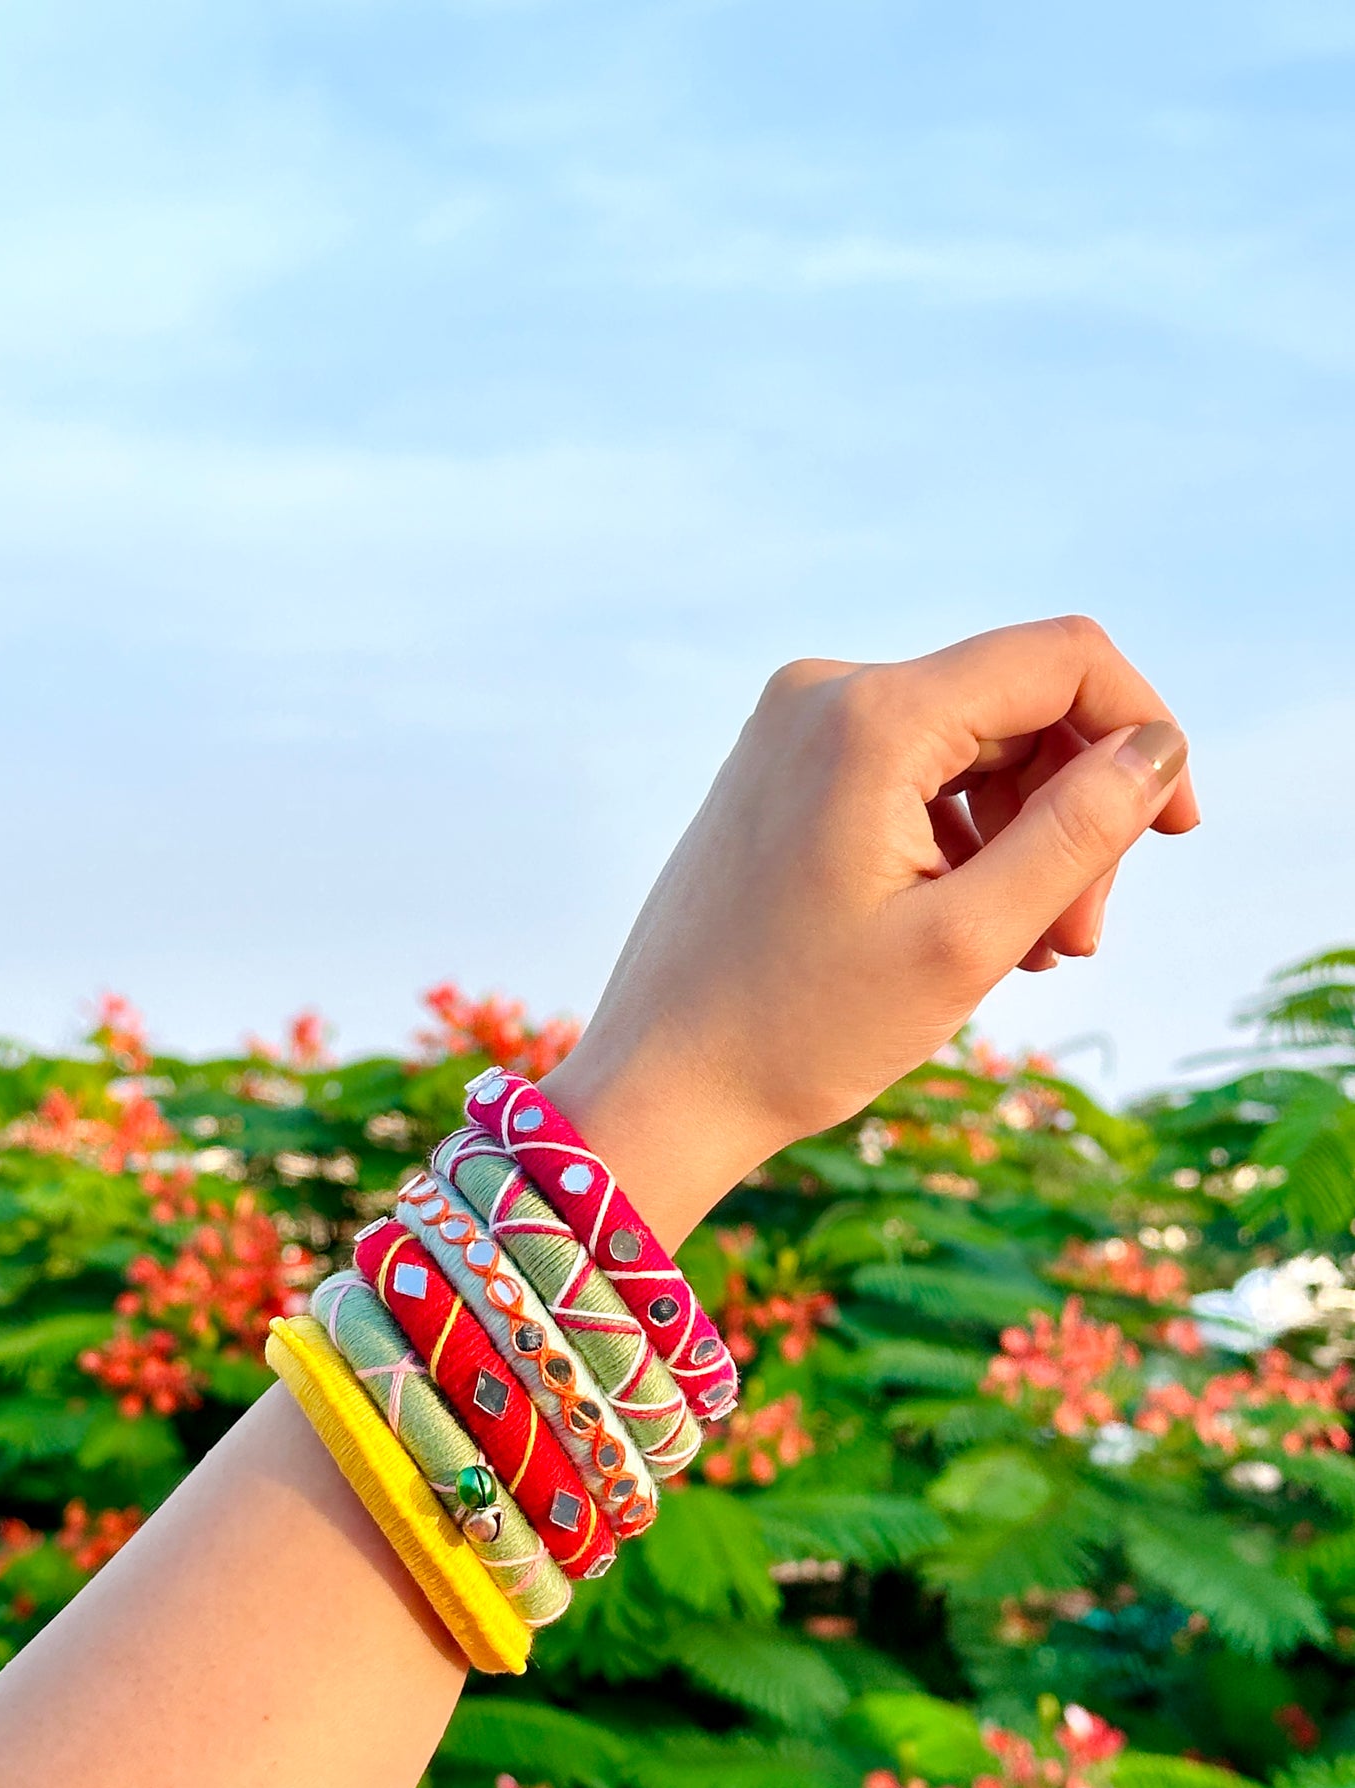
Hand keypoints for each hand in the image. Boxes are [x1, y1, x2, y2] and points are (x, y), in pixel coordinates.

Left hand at [541, 615, 1196, 1245]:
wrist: (658, 1084)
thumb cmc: (800, 1030)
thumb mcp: (967, 940)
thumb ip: (1079, 832)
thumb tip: (1158, 748)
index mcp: (872, 716)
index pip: (1064, 660)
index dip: (1142, 733)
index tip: (1172, 832)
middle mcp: (825, 692)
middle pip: (1017, 709)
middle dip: (1074, 816)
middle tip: (1078, 942)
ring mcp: (795, 729)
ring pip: (969, 750)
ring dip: (1023, 841)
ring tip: (1029, 956)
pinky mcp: (783, 769)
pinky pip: (912, 776)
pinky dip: (961, 843)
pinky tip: (971, 932)